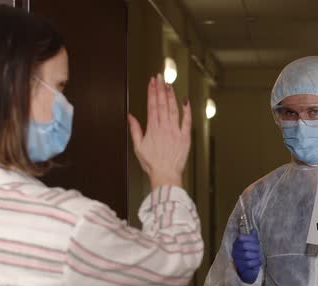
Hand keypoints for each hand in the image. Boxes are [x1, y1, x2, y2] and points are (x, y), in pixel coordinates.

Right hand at [128, 74, 191, 189]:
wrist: (165, 175)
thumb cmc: (152, 164)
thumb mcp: (138, 147)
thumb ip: (135, 130)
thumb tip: (130, 117)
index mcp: (152, 129)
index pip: (152, 105)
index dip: (151, 92)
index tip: (151, 82)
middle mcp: (164, 127)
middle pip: (162, 104)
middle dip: (160, 88)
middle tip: (160, 77)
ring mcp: (175, 131)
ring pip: (173, 109)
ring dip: (171, 95)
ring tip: (169, 85)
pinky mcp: (185, 137)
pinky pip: (187, 121)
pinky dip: (187, 110)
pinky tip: (186, 101)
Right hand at [232, 229, 262, 283]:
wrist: (249, 271)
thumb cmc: (251, 256)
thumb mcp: (253, 245)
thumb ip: (253, 238)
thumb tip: (254, 230)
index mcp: (236, 244)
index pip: (241, 237)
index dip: (251, 239)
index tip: (257, 243)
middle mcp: (234, 252)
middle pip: (244, 246)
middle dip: (255, 248)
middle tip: (259, 251)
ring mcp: (236, 260)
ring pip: (247, 255)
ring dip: (256, 256)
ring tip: (258, 257)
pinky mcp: (240, 268)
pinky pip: (249, 264)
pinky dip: (256, 262)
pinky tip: (257, 262)